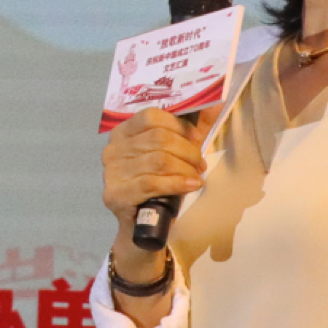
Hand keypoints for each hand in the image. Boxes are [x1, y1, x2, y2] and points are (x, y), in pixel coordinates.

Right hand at [99, 106, 208, 223]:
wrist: (143, 225)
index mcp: (123, 132)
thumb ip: (193, 127)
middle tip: (200, 163)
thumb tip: (216, 102)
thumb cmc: (159, 184)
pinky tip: (191, 185)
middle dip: (188, 151)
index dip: (179, 125)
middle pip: (158, 138)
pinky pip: (152, 183)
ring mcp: (111, 172)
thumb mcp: (176, 152)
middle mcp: (112, 149)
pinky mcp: (115, 194)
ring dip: (186, 168)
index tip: (197, 139)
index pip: (151, 116)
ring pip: (159, 160)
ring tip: (197, 176)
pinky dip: (178, 183)